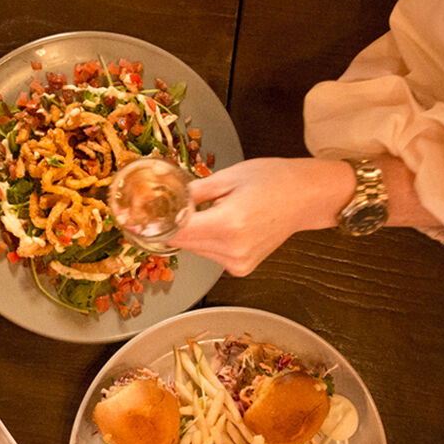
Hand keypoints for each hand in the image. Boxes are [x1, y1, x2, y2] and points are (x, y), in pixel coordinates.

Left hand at [168, 157, 354, 275]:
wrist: (309, 197)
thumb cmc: (275, 180)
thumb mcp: (229, 176)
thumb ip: (193, 192)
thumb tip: (164, 199)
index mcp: (228, 223)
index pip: (176, 231)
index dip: (153, 225)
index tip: (133, 218)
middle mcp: (233, 249)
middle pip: (183, 242)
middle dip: (171, 225)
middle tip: (168, 207)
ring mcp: (238, 262)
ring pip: (194, 249)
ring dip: (191, 233)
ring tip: (209, 211)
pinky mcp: (242, 268)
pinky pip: (210, 254)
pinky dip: (206, 241)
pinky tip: (220, 224)